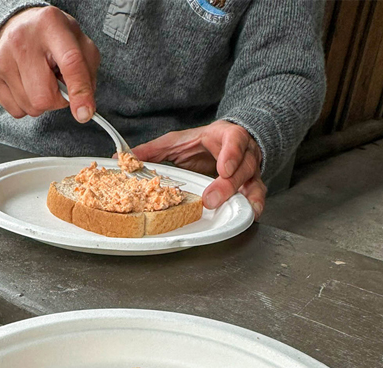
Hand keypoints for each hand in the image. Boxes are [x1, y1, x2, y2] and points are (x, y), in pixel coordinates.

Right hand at [0, 6, 99, 122]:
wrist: (20, 25)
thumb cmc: (52, 36)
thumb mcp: (79, 43)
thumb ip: (87, 72)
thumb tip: (82, 106)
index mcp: (51, 25)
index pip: (70, 63)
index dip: (79, 92)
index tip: (84, 113)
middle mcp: (22, 39)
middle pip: (43, 96)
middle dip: (57, 100)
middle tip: (57, 84)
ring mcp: (2, 58)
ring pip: (30, 107)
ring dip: (40, 101)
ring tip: (40, 79)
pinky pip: (16, 110)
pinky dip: (26, 104)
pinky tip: (26, 84)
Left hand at [130, 121, 267, 218]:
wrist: (230, 140)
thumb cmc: (204, 141)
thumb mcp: (180, 141)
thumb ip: (155, 149)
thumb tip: (125, 157)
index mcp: (227, 137)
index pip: (235, 140)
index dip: (232, 154)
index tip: (224, 168)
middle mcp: (244, 153)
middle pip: (243, 167)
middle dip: (228, 184)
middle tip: (212, 199)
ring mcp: (250, 170)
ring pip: (253, 182)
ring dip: (244, 197)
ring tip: (242, 211)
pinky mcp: (251, 184)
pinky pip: (257, 194)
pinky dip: (256, 205)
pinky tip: (251, 215)